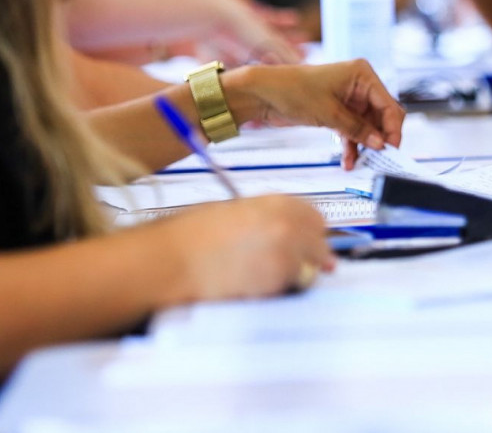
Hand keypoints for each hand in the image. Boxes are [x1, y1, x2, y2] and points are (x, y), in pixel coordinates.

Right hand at [156, 195, 333, 301]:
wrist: (172, 260)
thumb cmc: (192, 236)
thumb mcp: (234, 211)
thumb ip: (266, 218)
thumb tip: (288, 232)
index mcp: (275, 202)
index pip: (315, 217)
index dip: (312, 231)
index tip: (308, 241)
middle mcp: (287, 223)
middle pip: (319, 243)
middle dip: (311, 254)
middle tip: (297, 264)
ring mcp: (285, 252)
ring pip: (311, 268)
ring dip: (298, 273)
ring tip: (268, 276)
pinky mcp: (277, 280)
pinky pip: (292, 286)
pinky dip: (281, 289)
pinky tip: (257, 285)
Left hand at [226, 60, 404, 169]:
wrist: (263, 93)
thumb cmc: (292, 90)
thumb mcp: (329, 113)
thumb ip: (357, 129)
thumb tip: (379, 143)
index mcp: (362, 74)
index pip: (388, 104)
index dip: (392, 128)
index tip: (391, 148)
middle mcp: (359, 85)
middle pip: (381, 116)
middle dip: (379, 138)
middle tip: (379, 158)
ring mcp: (349, 98)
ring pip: (367, 127)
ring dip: (364, 145)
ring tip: (360, 163)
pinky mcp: (338, 111)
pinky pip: (353, 130)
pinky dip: (352, 145)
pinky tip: (348, 161)